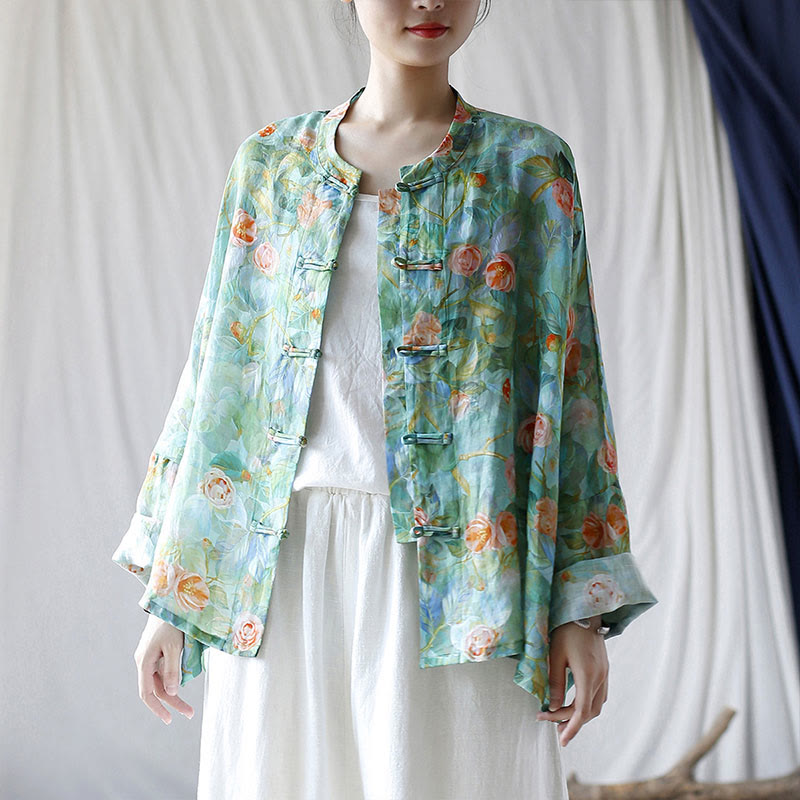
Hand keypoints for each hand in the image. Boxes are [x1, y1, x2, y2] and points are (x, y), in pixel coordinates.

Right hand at [133, 613, 194, 723]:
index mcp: (144, 662)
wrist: (169, 601)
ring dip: (174, 693)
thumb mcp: (174, 647)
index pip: (147, 693)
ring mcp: (150, 657)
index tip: (169, 720)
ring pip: (161, 681)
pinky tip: (183, 686)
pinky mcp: (157, 652)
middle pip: (157, 689)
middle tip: (190, 713)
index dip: (157, 708)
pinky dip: (173, 681)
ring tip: (189, 706)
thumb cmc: (171, 623)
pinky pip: (163, 672)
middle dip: (173, 702)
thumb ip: (172, 670)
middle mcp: (144, 662)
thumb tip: (173, 692)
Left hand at [535, 617, 608, 746]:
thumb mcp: (555, 655)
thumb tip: (553, 707)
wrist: (584, 610)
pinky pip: (599, 694)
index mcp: (588, 674)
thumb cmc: (566, 630)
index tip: (561, 740)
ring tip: (561, 719)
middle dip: (572, 722)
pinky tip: (575, 704)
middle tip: (552, 726)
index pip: (582, 710)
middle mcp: (600, 676)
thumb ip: (556, 682)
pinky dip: (588, 704)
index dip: (571, 727)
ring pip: (597, 705)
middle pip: (590, 711)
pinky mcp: (605, 668)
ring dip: (581, 715)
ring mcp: (605, 673)